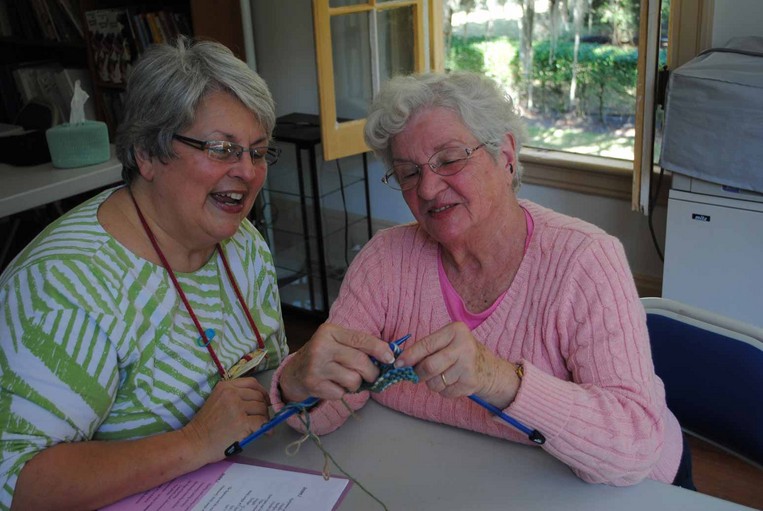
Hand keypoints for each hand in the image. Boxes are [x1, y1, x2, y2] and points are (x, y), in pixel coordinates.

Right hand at [181, 377, 269, 463]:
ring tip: (260, 426)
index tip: (263, 401)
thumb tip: (260, 399)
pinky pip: (262, 422)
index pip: (252, 383)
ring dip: (264, 418)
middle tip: (261, 418)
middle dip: (263, 407)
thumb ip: (234, 396)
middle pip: (259, 396)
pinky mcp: (242, 422)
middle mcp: (231, 394)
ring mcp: (237, 407)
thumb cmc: (206, 425)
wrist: (194, 442)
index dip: (261, 392)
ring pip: (262, 408)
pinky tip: (265, 432)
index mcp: (225, 387)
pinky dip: (266, 428)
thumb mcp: (217, 400)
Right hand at [279, 323, 395, 401]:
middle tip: (371, 375)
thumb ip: (358, 345)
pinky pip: (341, 393)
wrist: (294, 372)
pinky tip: (333, 386)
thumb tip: (388, 355)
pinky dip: (341, 393)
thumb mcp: (337, 342)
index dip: (380, 349)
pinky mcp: (313, 384)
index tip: (390, 358)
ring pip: (353, 380)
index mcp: (329, 331)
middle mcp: (321, 346)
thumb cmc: (323, 356)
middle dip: (372, 372)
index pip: (361, 339)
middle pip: (360, 361)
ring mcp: (316, 366)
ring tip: (346, 379)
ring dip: (356, 384)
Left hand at [394, 322, 519, 406]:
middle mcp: (464, 346)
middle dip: (419, 373)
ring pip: (435, 382)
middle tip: (416, 374)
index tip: (398, 364)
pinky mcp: (470, 383)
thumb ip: (427, 348)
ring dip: (431, 383)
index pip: (426, 345)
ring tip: (441, 376)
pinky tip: (452, 382)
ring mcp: (468, 366)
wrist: (490, 370)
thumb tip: (402, 361)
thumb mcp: (448, 342)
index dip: (409, 356)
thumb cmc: (461, 353)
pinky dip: (443, 391)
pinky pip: (445, 392)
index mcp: (456, 331)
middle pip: (429, 366)